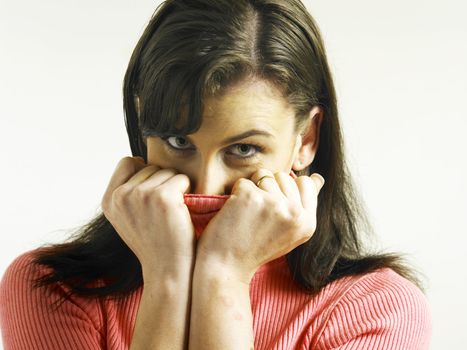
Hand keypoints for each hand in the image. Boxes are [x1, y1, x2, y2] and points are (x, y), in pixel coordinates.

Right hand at [100, 156, 194, 278]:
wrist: (167, 269)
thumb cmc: (153, 242)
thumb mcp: (127, 217)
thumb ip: (126, 192)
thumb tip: (137, 160)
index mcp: (109, 200)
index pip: (127, 162)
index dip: (144, 171)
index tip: (152, 191)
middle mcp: (121, 196)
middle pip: (149, 166)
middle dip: (161, 182)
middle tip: (163, 210)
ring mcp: (140, 195)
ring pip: (166, 171)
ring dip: (174, 187)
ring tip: (171, 212)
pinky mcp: (163, 196)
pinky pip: (181, 178)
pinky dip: (186, 190)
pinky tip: (180, 211)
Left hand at [196, 168, 324, 282]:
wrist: (226, 266)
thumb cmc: (256, 248)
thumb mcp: (290, 232)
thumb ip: (303, 206)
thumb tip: (317, 177)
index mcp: (308, 223)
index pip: (306, 183)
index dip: (287, 188)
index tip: (274, 206)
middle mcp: (294, 213)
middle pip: (284, 176)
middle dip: (268, 187)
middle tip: (258, 214)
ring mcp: (273, 203)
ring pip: (264, 175)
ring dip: (252, 189)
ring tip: (248, 213)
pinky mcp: (251, 197)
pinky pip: (244, 181)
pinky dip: (236, 194)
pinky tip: (236, 213)